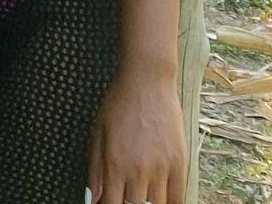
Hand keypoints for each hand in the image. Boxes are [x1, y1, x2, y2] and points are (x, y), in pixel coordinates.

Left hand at [87, 63, 185, 203]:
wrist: (147, 81)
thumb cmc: (118, 102)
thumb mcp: (99, 132)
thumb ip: (95, 168)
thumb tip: (91, 198)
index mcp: (116, 162)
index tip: (107, 203)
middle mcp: (139, 169)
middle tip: (125, 195)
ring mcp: (162, 167)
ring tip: (141, 194)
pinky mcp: (180, 163)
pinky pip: (179, 197)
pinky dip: (170, 202)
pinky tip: (161, 199)